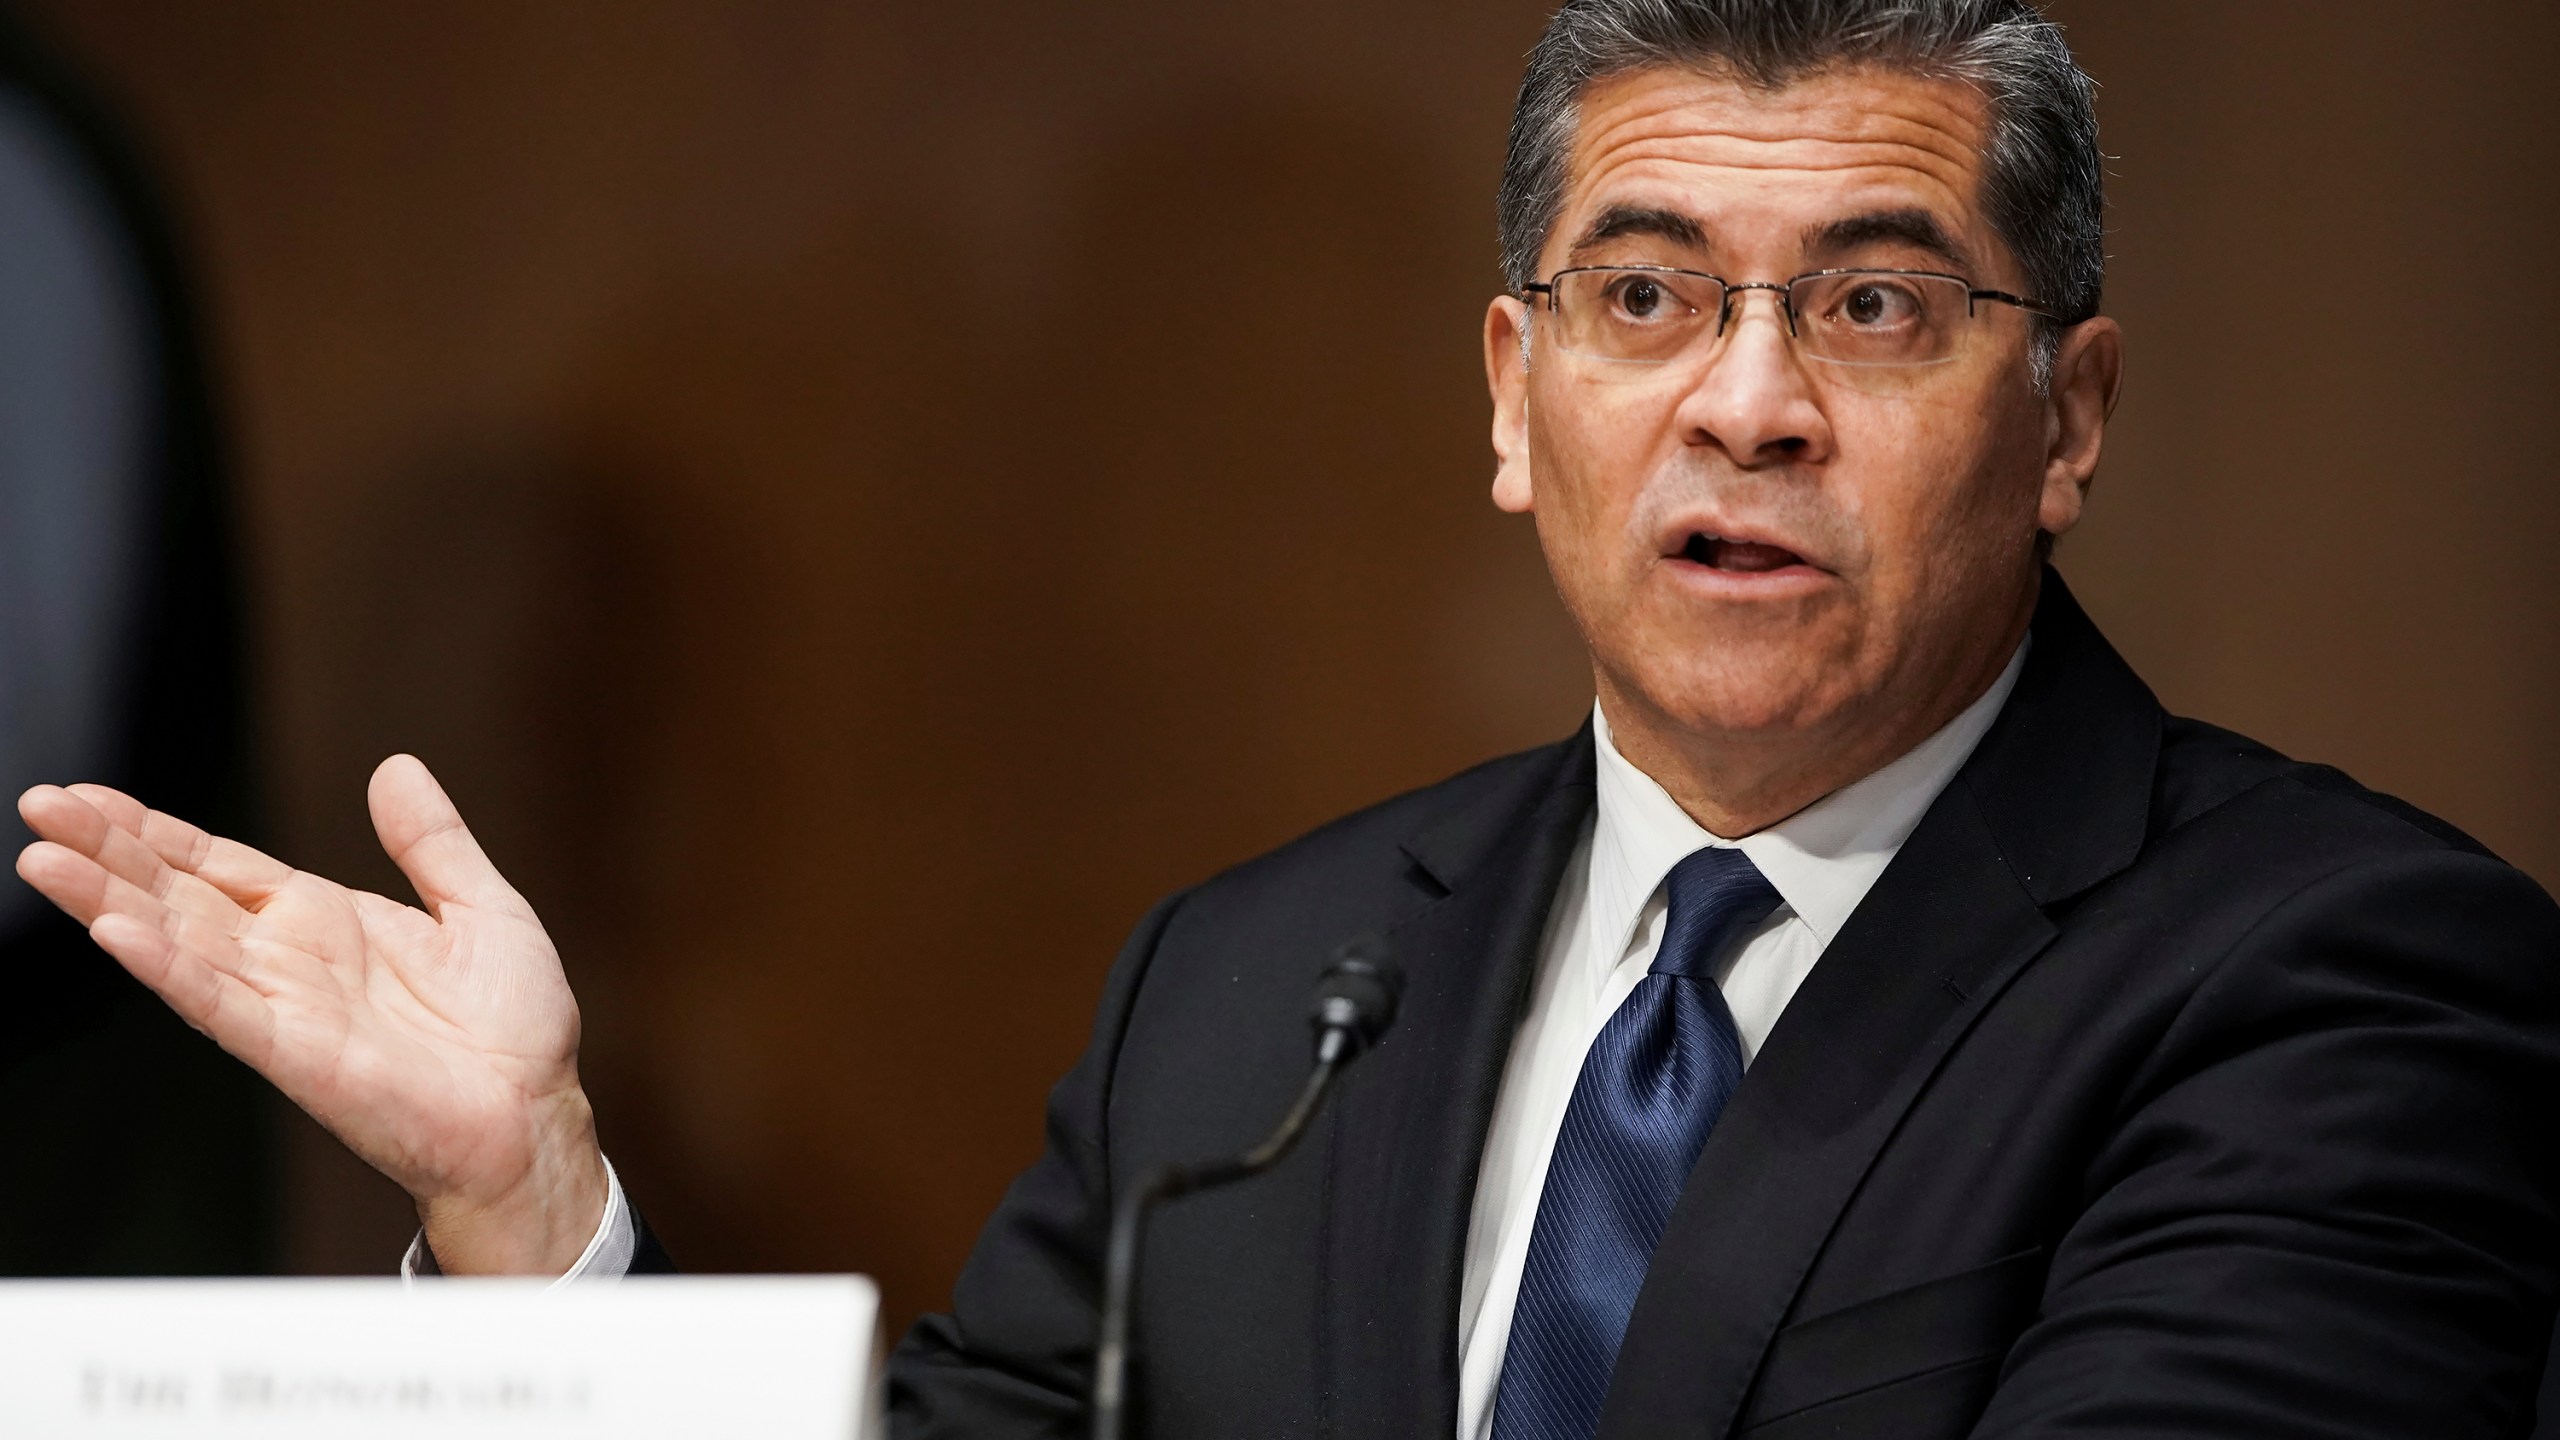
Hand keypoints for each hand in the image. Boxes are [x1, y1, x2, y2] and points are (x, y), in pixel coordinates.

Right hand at [14, 756, 606, 1274]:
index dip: (154, 832)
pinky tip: (116, 934)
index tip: (88, 798)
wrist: (536, 1114)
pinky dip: (171, 969)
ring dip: (111, 903)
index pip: (219, 865)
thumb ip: (432, 841)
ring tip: (44, 861)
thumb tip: (395, 767)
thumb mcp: (483, 906)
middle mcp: (292, 961)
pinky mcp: (297, 1055)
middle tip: (40, 807)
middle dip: (109, 852)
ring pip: (180, 944)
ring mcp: (286, 1007)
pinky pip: (222, 1005)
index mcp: (327, 921)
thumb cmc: (514, 1030)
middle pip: (179, 894)